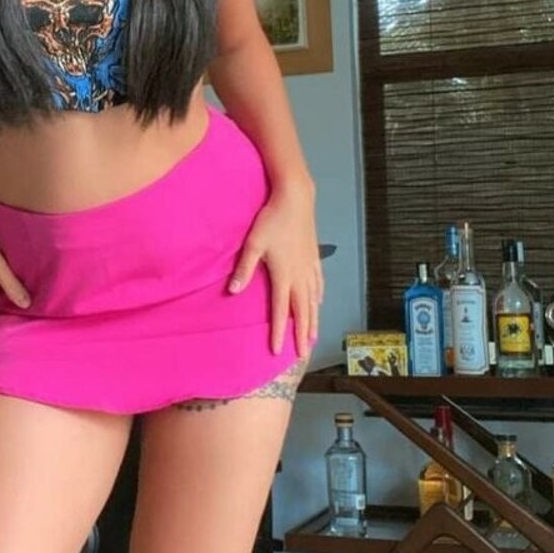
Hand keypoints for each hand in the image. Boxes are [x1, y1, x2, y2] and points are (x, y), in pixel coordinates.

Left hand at [228, 181, 321, 357]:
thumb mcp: (252, 244)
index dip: (280, 332)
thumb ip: (244, 269)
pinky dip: (319, 296)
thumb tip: (234, 291)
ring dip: (313, 319)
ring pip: (314, 300)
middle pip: (303, 311)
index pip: (281, 310)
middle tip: (303, 354)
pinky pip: (319, 282)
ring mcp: (310, 266)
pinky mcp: (314, 256)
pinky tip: (319, 302)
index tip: (278, 350)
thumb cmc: (271, 220)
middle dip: (302, 334)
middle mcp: (300, 275)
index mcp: (284, 275)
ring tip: (313, 336)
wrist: (295, 198)